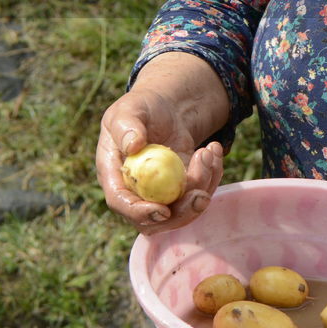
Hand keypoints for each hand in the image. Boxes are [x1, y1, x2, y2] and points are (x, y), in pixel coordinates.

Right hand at [95, 86, 224, 234]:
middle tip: (200, 193)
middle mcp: (134, 191)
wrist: (165, 109)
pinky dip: (212, 175)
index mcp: (113, 174)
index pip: (120, 202)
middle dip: (180, 213)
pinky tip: (213, 150)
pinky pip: (199, 194)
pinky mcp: (181, 190)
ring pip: (182, 211)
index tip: (162, 210)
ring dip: (202, 186)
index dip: (138, 212)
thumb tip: (132, 146)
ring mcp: (159, 194)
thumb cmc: (141, 107)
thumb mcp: (129, 109)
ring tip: (209, 151)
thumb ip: (127, 126)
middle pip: (154, 220)